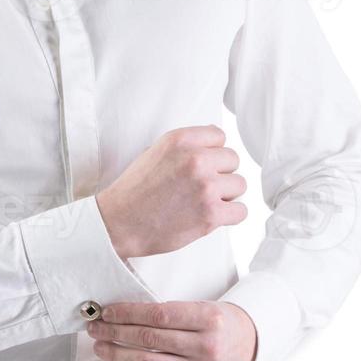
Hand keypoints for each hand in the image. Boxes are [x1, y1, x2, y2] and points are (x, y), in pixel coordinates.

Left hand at [88, 300, 257, 360]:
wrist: (247, 344)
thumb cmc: (218, 322)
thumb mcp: (202, 307)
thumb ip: (168, 311)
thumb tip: (121, 314)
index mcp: (209, 318)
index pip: (158, 315)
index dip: (127, 313)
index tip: (107, 312)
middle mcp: (207, 346)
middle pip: (150, 339)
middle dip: (116, 332)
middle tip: (96, 328)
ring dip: (118, 354)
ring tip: (101, 346)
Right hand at [95, 125, 246, 257]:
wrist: (118, 224)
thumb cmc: (136, 190)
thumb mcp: (156, 152)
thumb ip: (187, 145)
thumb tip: (216, 137)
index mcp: (180, 140)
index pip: (220, 136)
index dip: (212, 153)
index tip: (201, 166)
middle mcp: (195, 159)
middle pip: (232, 159)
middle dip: (220, 174)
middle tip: (200, 188)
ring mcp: (205, 186)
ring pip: (239, 185)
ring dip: (226, 195)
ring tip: (203, 203)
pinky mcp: (211, 213)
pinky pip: (241, 211)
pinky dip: (230, 216)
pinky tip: (211, 217)